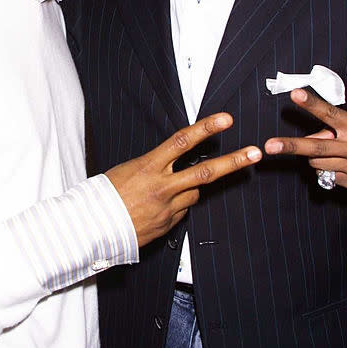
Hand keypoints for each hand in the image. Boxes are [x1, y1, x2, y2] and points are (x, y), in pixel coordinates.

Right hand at [106, 114, 260, 246]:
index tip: (226, 119)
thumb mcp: (127, 169)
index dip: (206, 128)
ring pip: (195, 193)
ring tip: (170, 188)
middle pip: (205, 172)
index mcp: (148, 166)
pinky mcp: (167, 225)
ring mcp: (167, 208)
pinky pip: (181, 211)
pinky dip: (177, 206)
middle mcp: (161, 187)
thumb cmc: (104, 195)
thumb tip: (173, 165)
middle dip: (234, 161)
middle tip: (255, 153)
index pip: (182, 142)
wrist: (90, 228)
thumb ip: (154, 166)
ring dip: (191, 188)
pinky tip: (158, 208)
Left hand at [264, 88, 346, 194]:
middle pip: (315, 146)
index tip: (295, 95)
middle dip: (290, 146)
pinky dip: (329, 168)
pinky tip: (341, 163)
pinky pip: (330, 175)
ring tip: (325, 148)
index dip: (312, 104)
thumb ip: (346, 124)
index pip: (331, 114)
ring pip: (317, 162)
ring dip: (313, 154)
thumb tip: (322, 129)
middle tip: (270, 145)